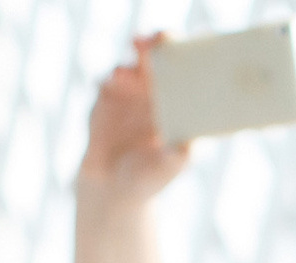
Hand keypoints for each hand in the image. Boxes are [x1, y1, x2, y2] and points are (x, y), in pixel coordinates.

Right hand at [80, 34, 191, 207]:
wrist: (113, 189)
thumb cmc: (149, 178)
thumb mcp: (169, 167)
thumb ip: (180, 154)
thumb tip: (189, 144)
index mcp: (177, 100)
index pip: (183, 66)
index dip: (183, 52)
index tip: (182, 50)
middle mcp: (155, 90)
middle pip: (158, 55)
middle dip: (157, 43)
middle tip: (156, 40)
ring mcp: (129, 91)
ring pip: (132, 64)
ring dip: (132, 62)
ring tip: (129, 72)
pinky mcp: (106, 98)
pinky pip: (107, 80)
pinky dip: (110, 79)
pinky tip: (113, 82)